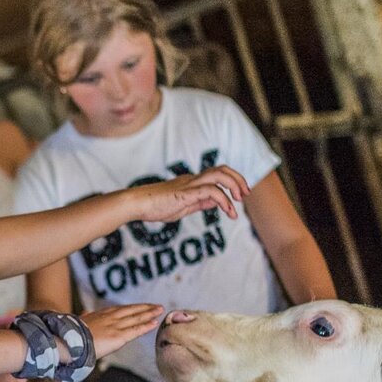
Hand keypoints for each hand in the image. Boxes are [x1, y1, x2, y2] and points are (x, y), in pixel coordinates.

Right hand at [80, 303, 164, 357]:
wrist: (70, 341)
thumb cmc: (72, 333)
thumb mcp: (79, 321)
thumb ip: (85, 317)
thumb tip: (85, 312)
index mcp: (102, 314)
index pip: (121, 309)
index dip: (133, 307)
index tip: (142, 306)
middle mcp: (111, 318)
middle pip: (132, 311)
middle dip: (145, 308)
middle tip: (157, 306)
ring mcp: (116, 326)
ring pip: (136, 318)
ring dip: (149, 314)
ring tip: (160, 310)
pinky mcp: (119, 337)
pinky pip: (135, 330)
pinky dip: (146, 326)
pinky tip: (154, 323)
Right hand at [130, 165, 249, 222]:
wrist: (136, 204)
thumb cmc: (154, 207)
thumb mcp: (183, 207)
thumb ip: (200, 203)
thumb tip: (216, 202)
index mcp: (191, 182)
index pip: (217, 174)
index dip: (232, 181)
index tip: (239, 196)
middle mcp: (192, 179)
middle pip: (222, 169)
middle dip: (238, 179)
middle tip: (245, 195)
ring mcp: (189, 184)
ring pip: (219, 175)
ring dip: (234, 185)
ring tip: (240, 200)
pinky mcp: (186, 193)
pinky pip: (211, 191)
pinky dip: (224, 200)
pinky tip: (229, 212)